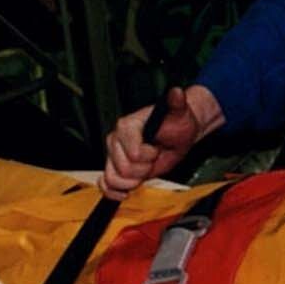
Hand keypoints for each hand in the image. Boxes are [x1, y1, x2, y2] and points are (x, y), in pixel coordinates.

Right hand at [101, 85, 223, 198]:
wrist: (177, 135)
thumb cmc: (176, 123)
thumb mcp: (179, 113)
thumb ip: (176, 103)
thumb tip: (176, 92)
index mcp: (127, 126)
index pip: (132, 153)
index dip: (148, 156)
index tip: (156, 149)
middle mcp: (115, 140)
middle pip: (124, 169)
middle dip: (144, 169)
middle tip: (153, 157)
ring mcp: (113, 155)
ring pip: (114, 178)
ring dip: (134, 180)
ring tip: (145, 168)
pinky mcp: (115, 168)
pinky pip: (104, 184)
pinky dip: (112, 191)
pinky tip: (125, 191)